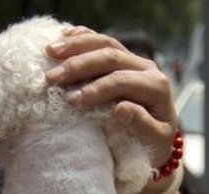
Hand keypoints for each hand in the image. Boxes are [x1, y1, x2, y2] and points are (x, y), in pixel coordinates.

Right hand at [44, 27, 176, 168]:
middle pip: (111, 57)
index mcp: (156, 87)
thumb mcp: (155, 141)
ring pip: (105, 43)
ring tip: (50, 52)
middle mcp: (147, 68)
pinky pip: (102, 40)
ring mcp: (134, 59)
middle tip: (52, 78)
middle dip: (79, 66)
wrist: (158, 137)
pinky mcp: (123, 57)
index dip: (96, 88)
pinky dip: (83, 36)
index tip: (72, 101)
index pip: (122, 81)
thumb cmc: (154, 143)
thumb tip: (120, 109)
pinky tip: (63, 35)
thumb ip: (142, 126)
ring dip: (76, 46)